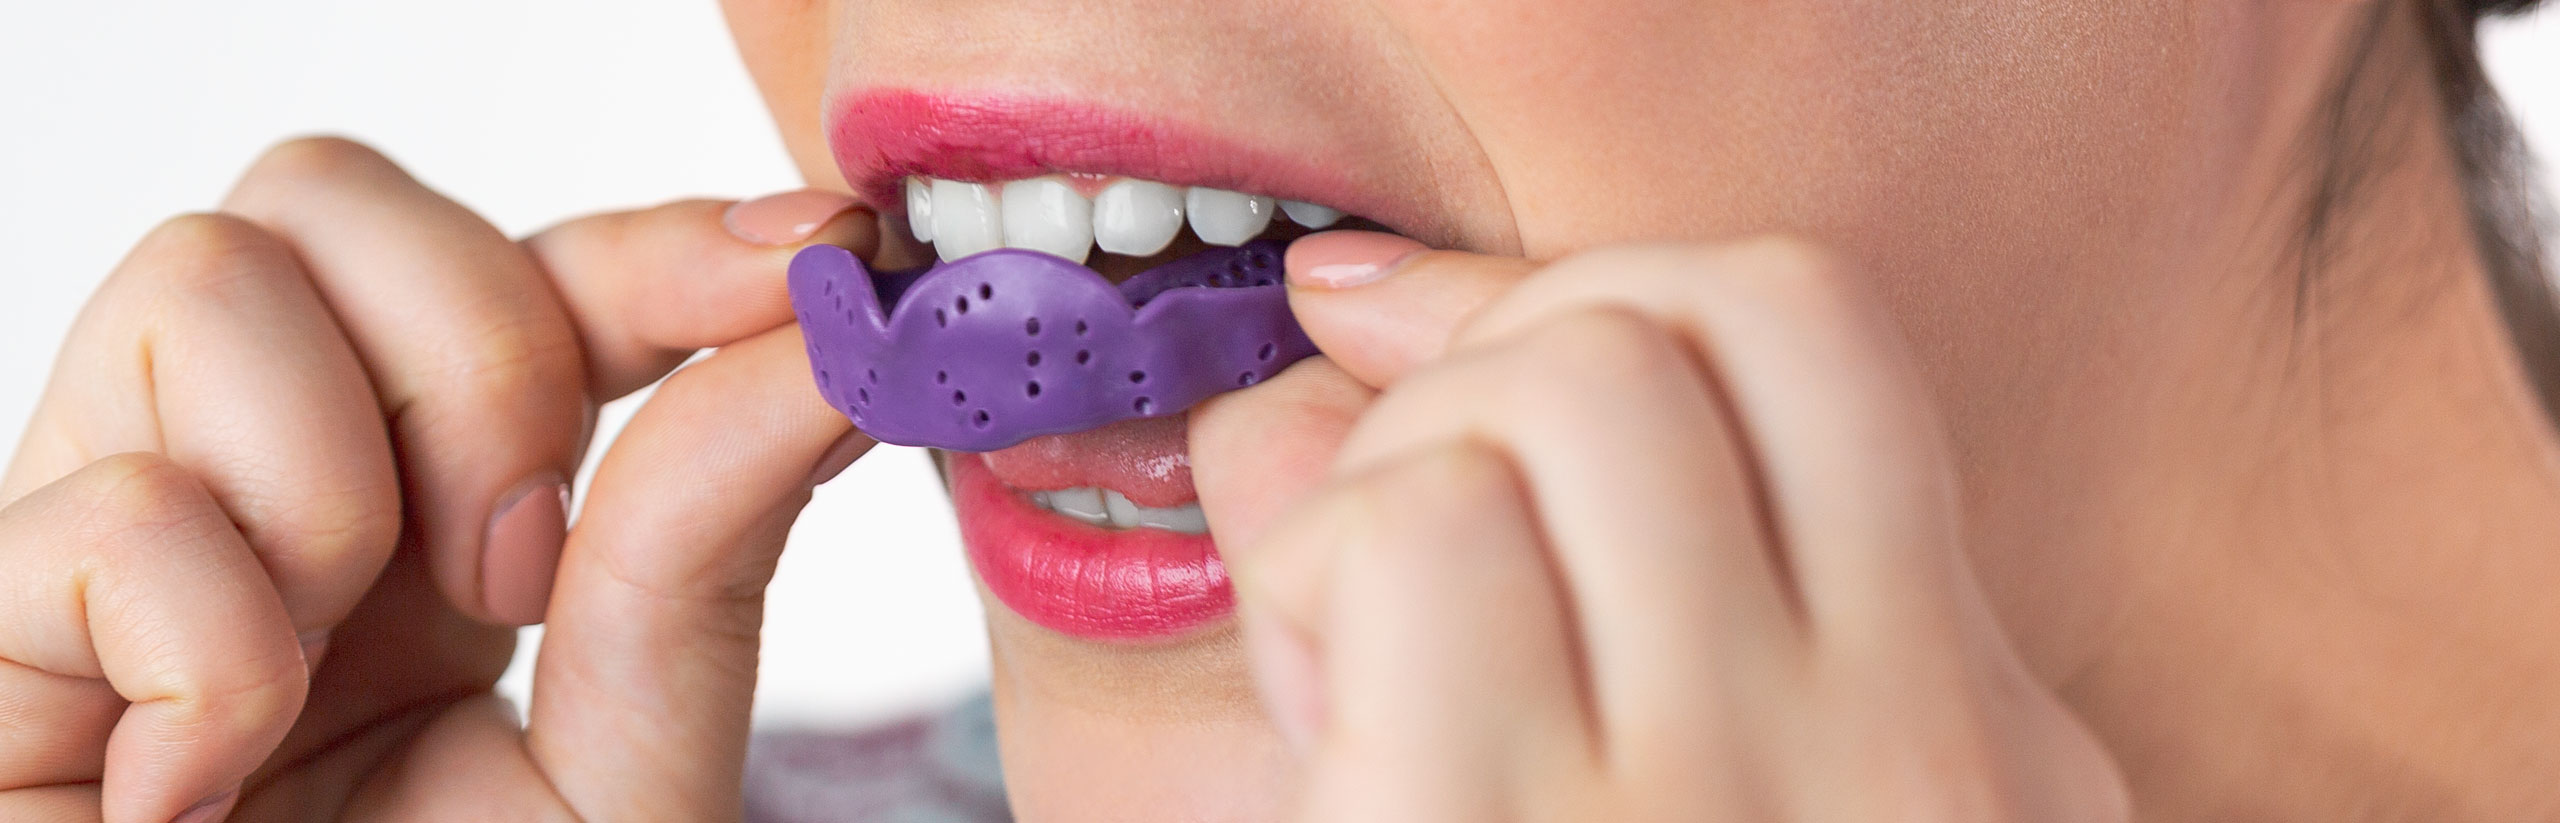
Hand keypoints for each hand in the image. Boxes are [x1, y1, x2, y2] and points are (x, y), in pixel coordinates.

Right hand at [0, 137, 873, 822]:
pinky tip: (203, 794)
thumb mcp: (616, 781)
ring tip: (327, 683)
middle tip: (513, 568)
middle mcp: (264, 501)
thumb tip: (825, 347)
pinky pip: (105, 512)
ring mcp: (106, 548)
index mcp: (432, 528)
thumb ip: (695, 565)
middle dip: (478, 344)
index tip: (821, 250)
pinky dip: (208, 656)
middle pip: (329, 197)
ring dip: (332, 482)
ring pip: (204, 272)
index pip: (531, 282)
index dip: (664, 238)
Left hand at [1193, 234, 2130, 820]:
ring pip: (1574, 385)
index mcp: (1985, 745)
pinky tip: (1332, 724)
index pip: (1818, 341)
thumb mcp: (1716, 813)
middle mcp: (1913, 754)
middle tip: (1404, 508)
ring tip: (1366, 651)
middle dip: (1495, 355)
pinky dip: (1320, 580)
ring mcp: (1726, 795)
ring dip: (1400, 474)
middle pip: (1701, 315)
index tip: (1446, 351)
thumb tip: (1348, 314)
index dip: (1606, 292)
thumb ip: (1609, 599)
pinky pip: (1425, 527)